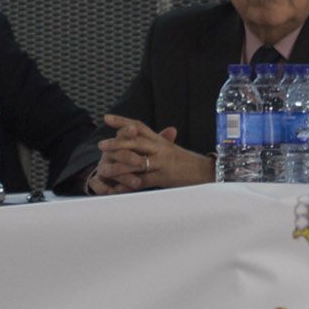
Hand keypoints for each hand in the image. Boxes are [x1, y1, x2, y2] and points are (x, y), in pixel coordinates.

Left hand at [87, 115, 207, 192]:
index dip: (122, 121)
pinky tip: (117, 189)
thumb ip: (156, 142)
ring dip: (119, 165)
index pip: (139, 126)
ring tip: (104, 168)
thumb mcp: (171, 149)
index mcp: (160, 141)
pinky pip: (143, 181)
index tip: (106, 118)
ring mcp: (162, 163)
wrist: (208, 173)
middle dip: (117, 143)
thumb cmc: (188, 163)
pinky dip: (129, 186)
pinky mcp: (164, 178)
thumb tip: (139, 134)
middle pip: (136, 141)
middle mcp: (160, 149)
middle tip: (101, 145)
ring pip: (137, 161)